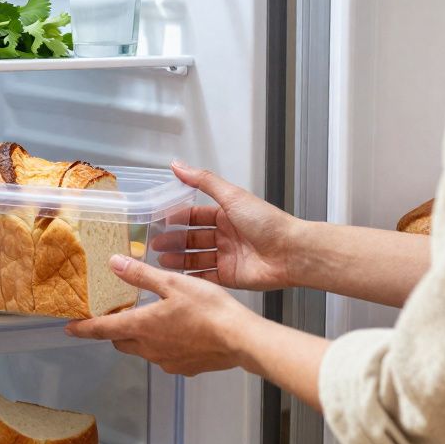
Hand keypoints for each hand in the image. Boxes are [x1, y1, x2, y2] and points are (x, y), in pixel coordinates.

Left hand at [65, 254, 258, 376]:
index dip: (83, 328)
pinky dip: (164, 345)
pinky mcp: (183, 368)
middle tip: (119, 313)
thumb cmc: (209, 309)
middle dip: (115, 329)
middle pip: (120, 341)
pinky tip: (180, 332)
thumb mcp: (173, 283)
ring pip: (142, 349)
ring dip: (140, 336)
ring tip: (154, 319)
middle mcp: (148, 349)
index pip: (101, 329)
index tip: (68, 328)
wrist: (241, 340)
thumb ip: (141, 274)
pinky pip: (164, 357)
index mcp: (141, 326)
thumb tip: (114, 263)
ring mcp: (166, 361)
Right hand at [154, 161, 302, 291]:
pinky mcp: (230, 277)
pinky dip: (190, 277)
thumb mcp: (232, 196)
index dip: (177, 219)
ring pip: (196, 258)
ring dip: (178, 259)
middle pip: (193, 239)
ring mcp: (227, 257)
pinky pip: (205, 278)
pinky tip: (176, 276)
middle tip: (154, 243)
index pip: (195, 216)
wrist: (290, 253)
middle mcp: (226, 236)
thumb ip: (203, 181)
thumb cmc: (267, 223)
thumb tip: (179, 165)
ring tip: (160, 259)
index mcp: (227, 215)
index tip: (159, 221)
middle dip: (174, 241)